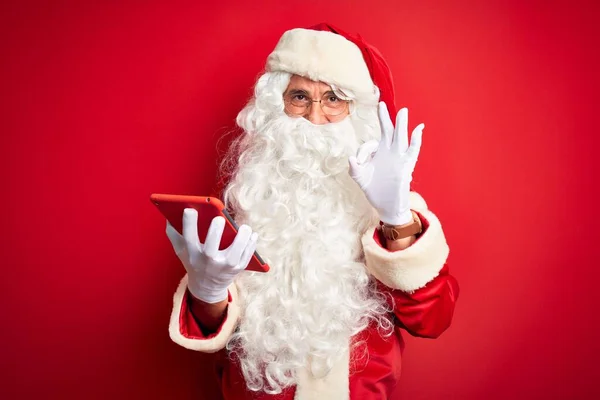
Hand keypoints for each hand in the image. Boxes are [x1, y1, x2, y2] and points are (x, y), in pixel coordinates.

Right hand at [166, 209, 257, 302]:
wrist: (206, 286)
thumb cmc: (194, 260)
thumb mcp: (181, 250)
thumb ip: (174, 233)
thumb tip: (171, 214)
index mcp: (192, 254)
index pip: (188, 238)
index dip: (188, 224)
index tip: (190, 209)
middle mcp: (207, 261)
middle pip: (210, 248)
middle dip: (215, 232)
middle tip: (219, 218)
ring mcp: (223, 266)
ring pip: (235, 252)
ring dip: (241, 238)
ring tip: (244, 227)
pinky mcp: (237, 269)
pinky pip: (247, 256)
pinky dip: (251, 244)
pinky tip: (252, 234)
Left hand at [349, 102, 423, 224]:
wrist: (386, 206)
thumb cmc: (374, 189)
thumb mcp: (360, 178)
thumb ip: (354, 168)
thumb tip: (351, 158)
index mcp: (378, 153)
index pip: (370, 143)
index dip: (363, 150)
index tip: (358, 163)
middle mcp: (389, 152)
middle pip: (388, 130)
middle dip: (384, 118)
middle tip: (381, 104)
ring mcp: (398, 158)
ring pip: (400, 136)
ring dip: (401, 124)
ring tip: (403, 111)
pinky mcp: (406, 166)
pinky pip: (413, 151)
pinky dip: (416, 140)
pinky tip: (418, 129)